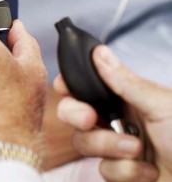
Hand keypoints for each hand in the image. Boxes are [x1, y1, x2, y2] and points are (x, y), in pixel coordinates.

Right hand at [54, 45, 171, 181]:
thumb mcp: (160, 104)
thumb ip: (125, 82)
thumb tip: (100, 52)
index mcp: (124, 96)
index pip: (86, 84)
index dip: (70, 83)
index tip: (63, 86)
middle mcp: (114, 118)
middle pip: (73, 112)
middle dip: (76, 115)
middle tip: (89, 119)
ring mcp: (114, 145)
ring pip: (83, 142)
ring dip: (110, 147)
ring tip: (139, 150)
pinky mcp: (118, 170)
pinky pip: (103, 170)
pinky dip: (126, 172)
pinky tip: (148, 171)